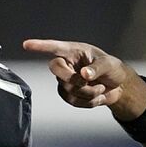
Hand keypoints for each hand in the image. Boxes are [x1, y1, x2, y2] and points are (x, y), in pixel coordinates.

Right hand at [21, 39, 145, 116]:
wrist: (118, 86)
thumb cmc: (112, 69)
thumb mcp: (109, 65)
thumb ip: (97, 68)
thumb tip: (84, 73)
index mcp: (74, 52)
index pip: (54, 47)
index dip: (40, 46)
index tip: (26, 45)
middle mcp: (67, 64)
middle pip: (56, 70)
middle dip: (72, 78)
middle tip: (88, 80)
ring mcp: (66, 80)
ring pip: (67, 89)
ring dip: (87, 92)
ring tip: (100, 88)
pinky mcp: (70, 94)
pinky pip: (73, 101)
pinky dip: (88, 102)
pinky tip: (97, 96)